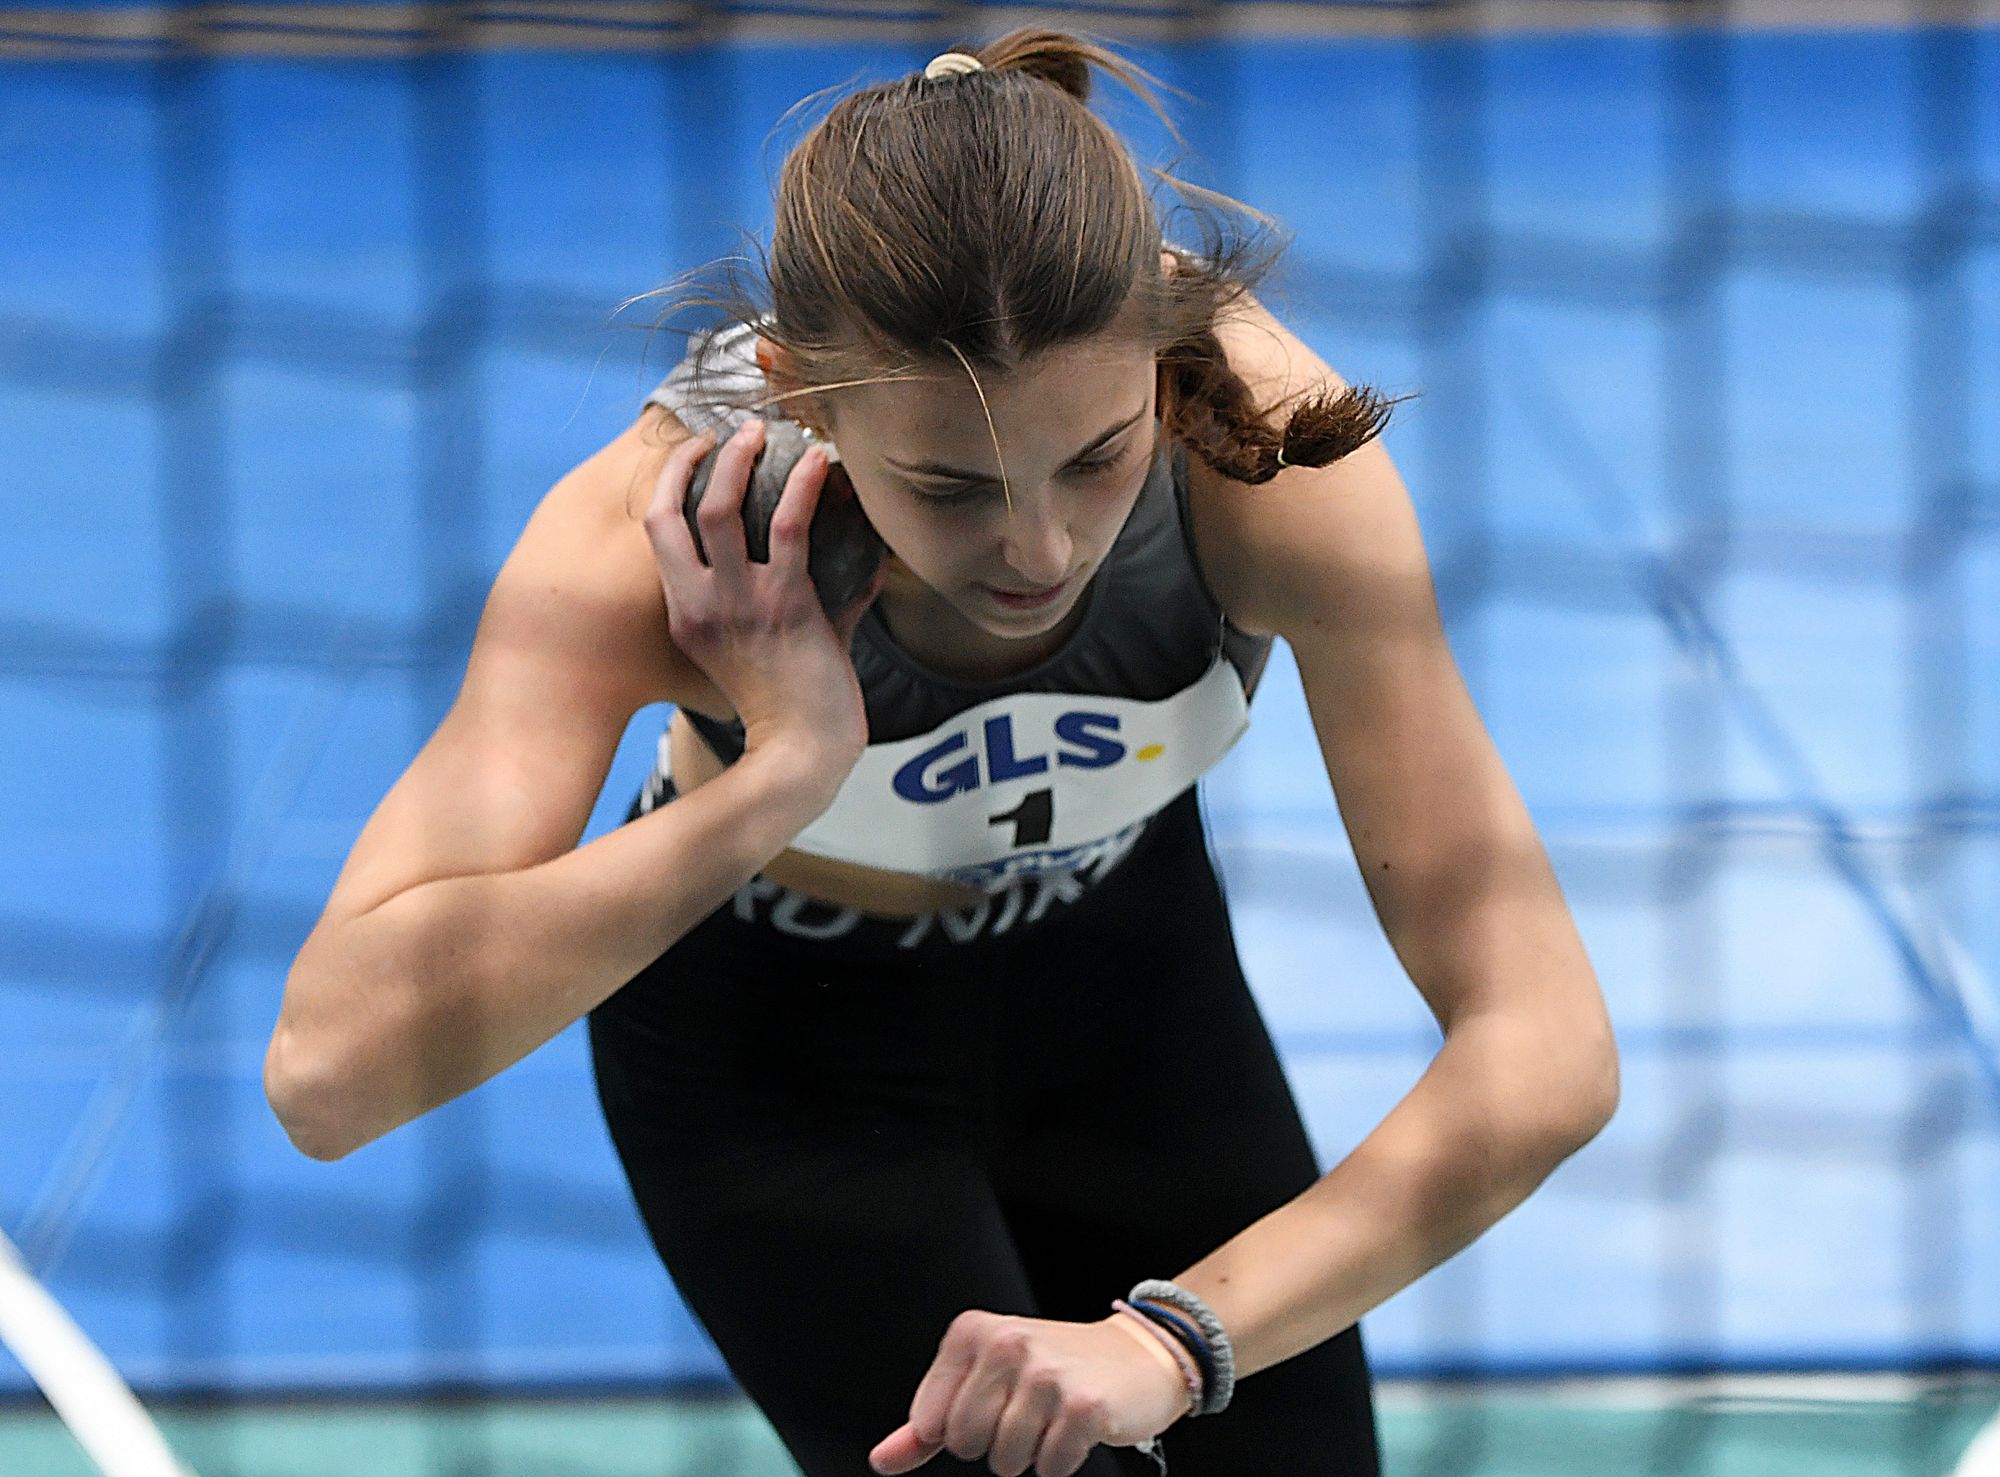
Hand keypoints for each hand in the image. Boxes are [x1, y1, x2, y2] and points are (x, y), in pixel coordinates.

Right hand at [644, 418, 882, 774]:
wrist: (803, 751)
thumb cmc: (788, 706)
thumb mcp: (758, 652)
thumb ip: (779, 602)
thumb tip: (846, 562)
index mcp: (685, 615)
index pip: (658, 531)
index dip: (671, 482)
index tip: (697, 453)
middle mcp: (702, 605)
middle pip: (675, 511)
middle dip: (696, 460)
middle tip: (730, 432)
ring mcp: (740, 604)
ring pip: (721, 510)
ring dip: (741, 461)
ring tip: (765, 432)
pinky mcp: (786, 605)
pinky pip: (789, 528)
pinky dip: (804, 487)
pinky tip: (820, 463)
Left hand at [870, 1310, 1190, 1476]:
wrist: (1138, 1359)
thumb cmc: (1054, 1370)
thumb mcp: (984, 1382)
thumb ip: (927, 1425)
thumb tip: (882, 1461)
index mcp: (973, 1331)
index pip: (930, 1422)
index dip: (960, 1430)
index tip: (994, 1404)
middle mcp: (1007, 1343)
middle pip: (965, 1444)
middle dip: (994, 1445)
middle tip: (1028, 1413)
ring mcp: (1046, 1374)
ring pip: (1005, 1461)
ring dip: (1030, 1454)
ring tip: (1053, 1418)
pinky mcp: (1083, 1406)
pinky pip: (1048, 1469)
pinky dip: (1061, 1461)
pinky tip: (1078, 1428)